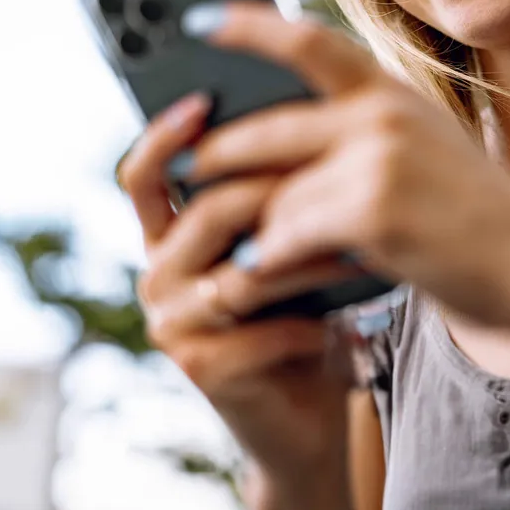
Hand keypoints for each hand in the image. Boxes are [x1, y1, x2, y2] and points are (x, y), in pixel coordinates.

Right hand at [117, 91, 355, 497]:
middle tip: (339, 175)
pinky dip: (313, 320)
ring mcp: (172, 323)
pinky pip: (260, 327)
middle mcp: (158, 274)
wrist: (314, 412)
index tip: (202, 97)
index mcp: (170, 235)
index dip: (165, 134)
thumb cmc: (306, 312)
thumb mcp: (291, 245)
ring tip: (364, 247)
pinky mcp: (202, 366)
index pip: (145, 174)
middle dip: (277, 192)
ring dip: (309, 258)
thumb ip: (280, 196)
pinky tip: (353, 318)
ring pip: (241, 271)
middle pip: (206, 212)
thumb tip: (308, 118)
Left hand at [164, 1, 509, 352]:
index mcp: (392, 92)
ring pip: (267, 193)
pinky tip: (261, 277)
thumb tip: (273, 143)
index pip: (307, 41)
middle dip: (212, 159)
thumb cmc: (477, 220)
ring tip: (222, 253)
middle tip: (183, 176)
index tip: (195, 23)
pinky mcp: (369, 211)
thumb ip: (362, 136)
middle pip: (261, 130)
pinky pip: (283, 235)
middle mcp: (381, 114)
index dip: (247, 27)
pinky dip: (265, 263)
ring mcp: (376, 159)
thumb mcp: (426, 151)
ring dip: (240, 230)